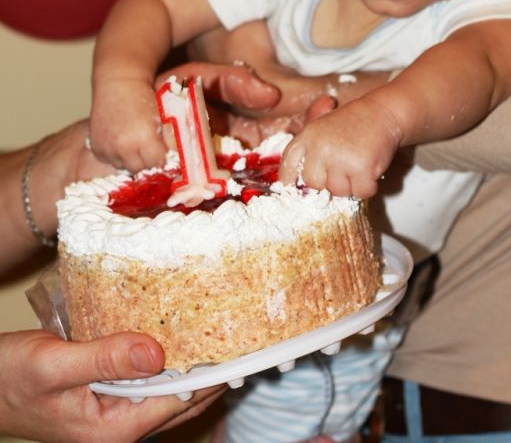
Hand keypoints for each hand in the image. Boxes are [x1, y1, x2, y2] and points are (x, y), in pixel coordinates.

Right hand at [0, 329, 224, 442]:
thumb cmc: (10, 377)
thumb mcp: (55, 364)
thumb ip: (105, 359)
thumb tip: (157, 353)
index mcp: (112, 430)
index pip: (178, 401)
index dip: (210, 374)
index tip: (238, 345)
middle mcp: (118, 428)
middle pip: (178, 399)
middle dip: (208, 370)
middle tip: (238, 332)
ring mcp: (114, 415)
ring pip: (164, 390)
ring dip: (187, 363)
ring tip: (217, 329)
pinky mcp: (107, 399)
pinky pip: (145, 381)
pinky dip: (162, 360)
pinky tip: (174, 334)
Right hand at [90, 78, 165, 173]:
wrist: (118, 84)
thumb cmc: (144, 97)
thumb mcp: (162, 117)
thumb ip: (168, 139)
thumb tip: (174, 159)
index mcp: (144, 138)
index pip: (157, 163)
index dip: (162, 158)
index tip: (162, 152)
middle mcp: (124, 147)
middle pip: (140, 169)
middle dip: (146, 161)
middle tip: (148, 149)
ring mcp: (108, 148)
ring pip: (124, 167)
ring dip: (131, 160)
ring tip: (134, 144)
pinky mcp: (97, 148)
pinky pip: (110, 160)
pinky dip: (116, 155)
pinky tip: (121, 141)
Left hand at [278, 94, 402, 197]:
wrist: (382, 112)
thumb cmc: (354, 123)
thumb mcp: (323, 130)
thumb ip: (311, 153)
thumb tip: (306, 186)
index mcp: (307, 136)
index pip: (288, 165)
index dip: (288, 182)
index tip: (293, 191)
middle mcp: (320, 147)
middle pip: (314, 184)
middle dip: (329, 182)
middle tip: (343, 168)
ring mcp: (340, 158)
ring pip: (338, 191)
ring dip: (350, 185)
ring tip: (358, 164)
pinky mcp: (361, 168)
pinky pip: (360, 193)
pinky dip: (368, 187)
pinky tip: (370, 169)